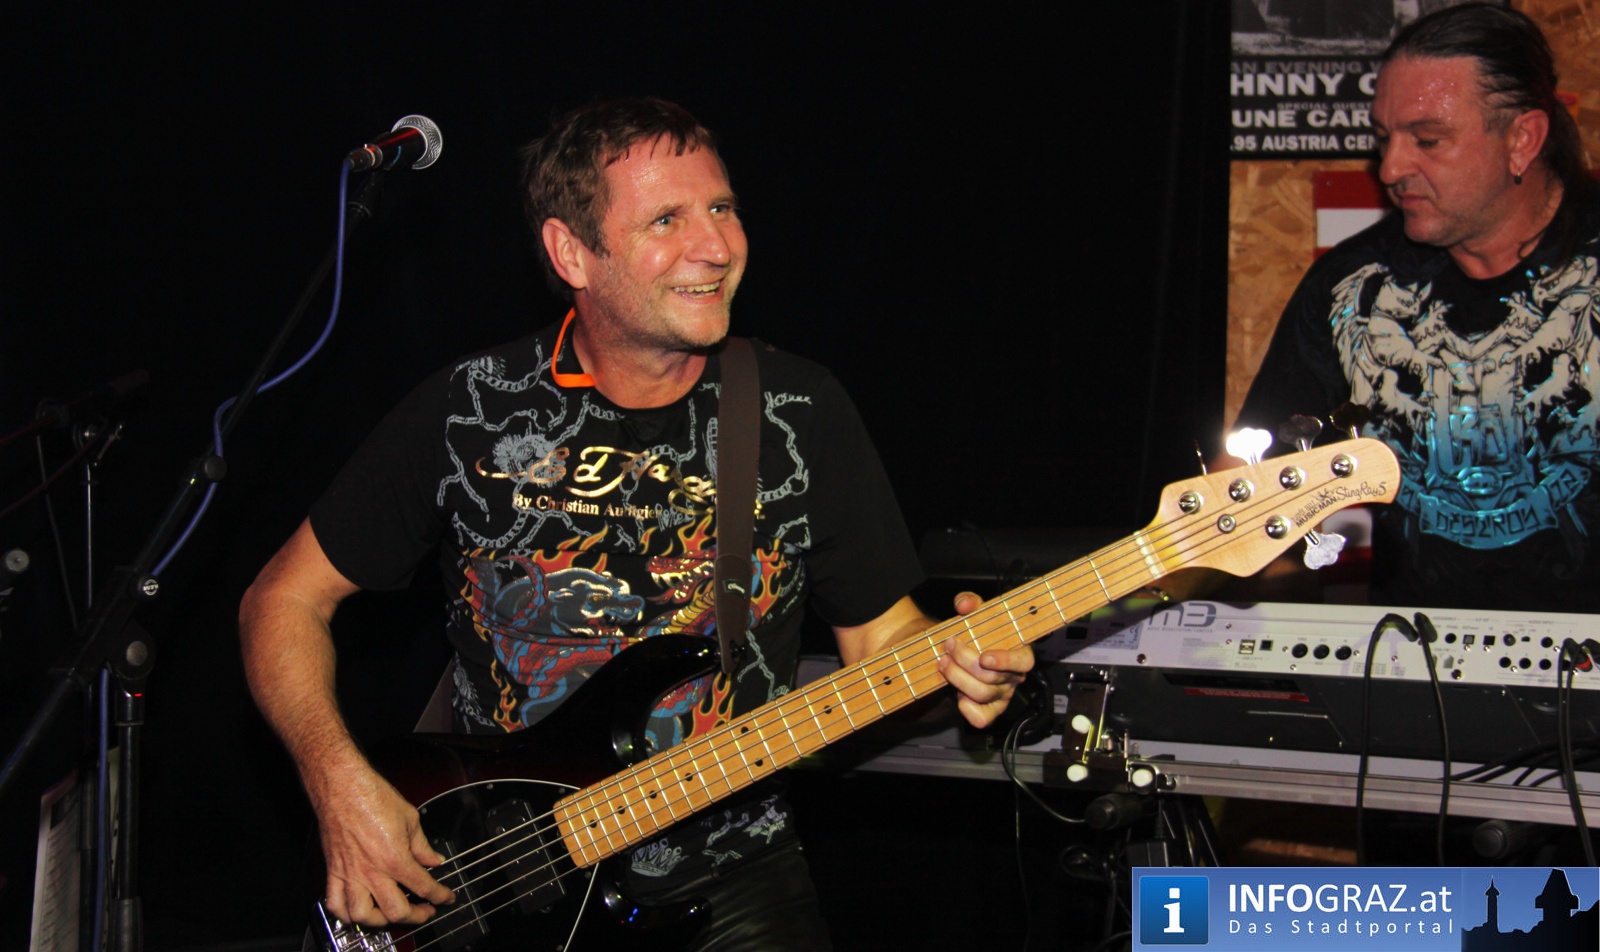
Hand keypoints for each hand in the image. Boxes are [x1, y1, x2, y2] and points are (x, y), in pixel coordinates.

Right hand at [313, 764, 454, 926]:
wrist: (343, 786)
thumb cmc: (373, 795)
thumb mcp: (410, 818)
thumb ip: (422, 845)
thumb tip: (433, 859)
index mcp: (395, 858)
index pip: (423, 886)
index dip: (440, 896)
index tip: (447, 897)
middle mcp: (372, 871)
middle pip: (396, 910)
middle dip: (416, 916)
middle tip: (425, 912)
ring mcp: (351, 873)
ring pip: (363, 915)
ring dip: (380, 920)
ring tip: (391, 914)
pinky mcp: (334, 871)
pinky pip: (335, 902)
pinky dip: (346, 913)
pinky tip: (358, 910)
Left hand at [936, 590, 1033, 728]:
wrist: (962, 652)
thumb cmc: (975, 633)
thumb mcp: (974, 613)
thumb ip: (969, 602)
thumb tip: (965, 604)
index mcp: (1019, 653)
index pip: (1023, 661)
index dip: (1005, 661)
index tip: (984, 657)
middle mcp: (1013, 677)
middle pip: (993, 677)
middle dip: (965, 661)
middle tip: (948, 646)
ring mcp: (1001, 696)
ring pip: (982, 694)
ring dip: (958, 678)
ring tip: (943, 663)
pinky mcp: (989, 711)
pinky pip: (982, 719)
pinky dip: (967, 709)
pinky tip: (956, 695)